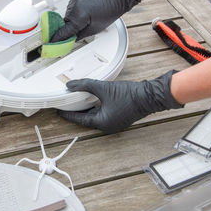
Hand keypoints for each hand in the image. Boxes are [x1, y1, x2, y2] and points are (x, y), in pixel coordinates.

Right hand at [51, 0, 141, 41]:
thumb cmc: (110, 10)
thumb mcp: (95, 29)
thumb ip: (80, 35)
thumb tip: (71, 39)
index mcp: (78, 17)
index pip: (63, 31)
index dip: (57, 39)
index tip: (51, 43)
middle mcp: (74, 7)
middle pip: (65, 23)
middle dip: (69, 28)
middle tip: (76, 32)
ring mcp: (74, 0)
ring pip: (67, 15)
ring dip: (72, 20)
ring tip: (85, 19)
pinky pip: (71, 7)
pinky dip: (75, 12)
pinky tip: (84, 12)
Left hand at [58, 71, 182, 133]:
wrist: (151, 95)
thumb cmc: (130, 95)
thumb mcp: (104, 88)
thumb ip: (85, 86)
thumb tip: (70, 85)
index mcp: (102, 123)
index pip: (80, 119)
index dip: (68, 114)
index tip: (59, 111)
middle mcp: (107, 126)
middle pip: (86, 119)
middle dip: (76, 111)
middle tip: (65, 104)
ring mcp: (114, 122)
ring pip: (94, 116)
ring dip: (86, 109)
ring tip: (75, 101)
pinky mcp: (119, 117)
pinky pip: (102, 114)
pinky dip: (94, 107)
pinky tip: (91, 99)